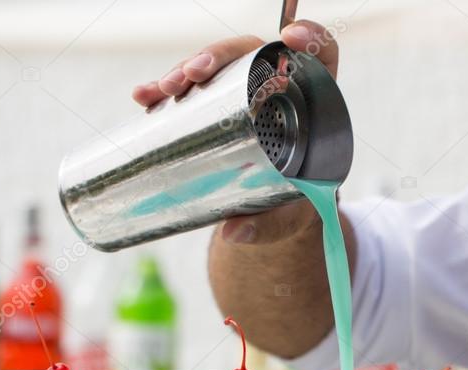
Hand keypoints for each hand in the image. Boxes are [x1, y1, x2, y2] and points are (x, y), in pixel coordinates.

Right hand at [132, 21, 340, 244]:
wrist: (278, 211)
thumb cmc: (296, 208)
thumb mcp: (291, 216)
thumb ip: (270, 225)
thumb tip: (233, 233)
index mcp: (316, 105)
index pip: (323, 54)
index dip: (311, 37)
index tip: (290, 37)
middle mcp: (281, 89)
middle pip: (254, 53)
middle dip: (219, 55)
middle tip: (194, 75)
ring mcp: (246, 94)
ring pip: (219, 66)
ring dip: (186, 68)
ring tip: (163, 90)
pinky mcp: (218, 106)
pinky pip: (192, 88)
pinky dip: (166, 90)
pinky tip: (144, 97)